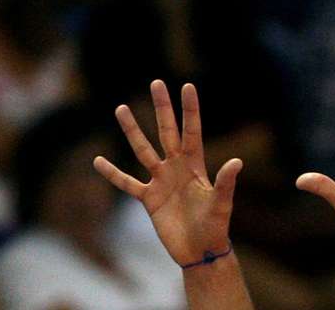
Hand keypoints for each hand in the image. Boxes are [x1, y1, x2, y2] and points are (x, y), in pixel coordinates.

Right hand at [93, 80, 241, 266]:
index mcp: (196, 165)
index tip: (187, 85)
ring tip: (121, 107)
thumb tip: (237, 162)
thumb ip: (226, 182)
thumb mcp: (222, 203)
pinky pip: (127, 183)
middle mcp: (177, 167)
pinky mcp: (148, 199)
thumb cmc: (215, 226)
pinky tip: (97, 160)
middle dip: (162, 108)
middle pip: (167, 131)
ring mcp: (161, 181)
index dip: (190, 109)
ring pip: (143, 150)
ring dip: (132, 130)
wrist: (200, 251)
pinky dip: (112, 173)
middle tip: (156, 82)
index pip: (192, 130)